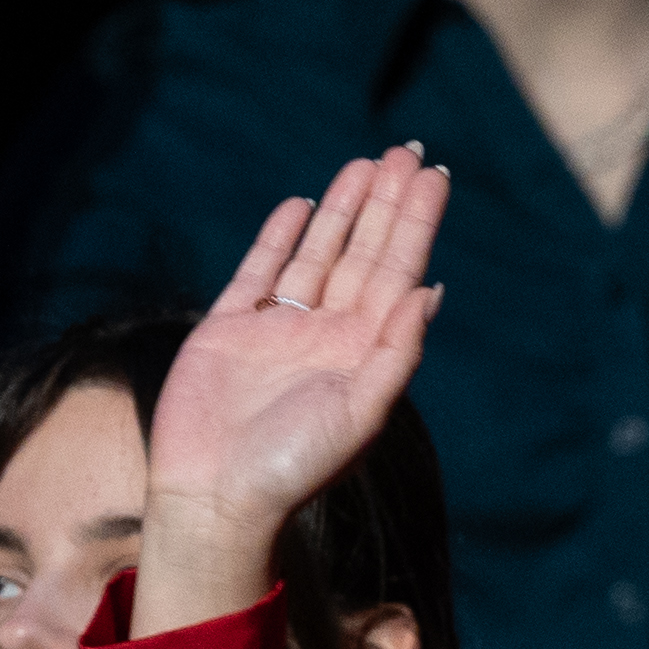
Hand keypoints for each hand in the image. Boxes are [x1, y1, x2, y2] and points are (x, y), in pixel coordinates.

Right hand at [130, 148, 448, 629]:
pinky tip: (300, 206)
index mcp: (363, 352)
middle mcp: (325, 335)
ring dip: (341, 210)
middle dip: (386, 204)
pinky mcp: (228, 329)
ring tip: (364, 164)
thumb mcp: (360, 414)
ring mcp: (277, 330)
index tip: (433, 175)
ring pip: (316, 254)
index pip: (397, 272)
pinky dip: (280, 239)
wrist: (215, 497)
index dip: (415, 223)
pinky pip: (259, 272)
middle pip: (363, 253)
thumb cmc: (293, 467)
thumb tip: (432, 290)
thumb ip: (396, 352)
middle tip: (406, 151)